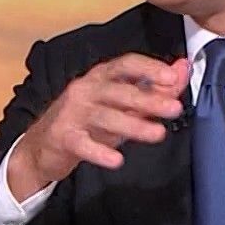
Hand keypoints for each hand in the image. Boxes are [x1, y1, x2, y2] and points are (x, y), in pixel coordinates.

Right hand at [7, 53, 187, 199]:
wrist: (41, 146)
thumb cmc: (86, 122)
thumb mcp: (120, 104)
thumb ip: (153, 88)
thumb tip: (183, 68)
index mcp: (100, 77)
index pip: (126, 64)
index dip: (149, 68)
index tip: (171, 77)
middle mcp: (85, 90)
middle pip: (120, 91)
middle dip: (149, 100)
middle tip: (173, 109)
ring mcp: (72, 113)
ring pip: (106, 116)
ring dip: (133, 126)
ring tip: (157, 134)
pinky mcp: (63, 137)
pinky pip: (83, 144)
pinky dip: (100, 152)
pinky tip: (117, 160)